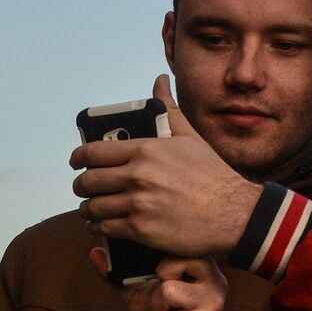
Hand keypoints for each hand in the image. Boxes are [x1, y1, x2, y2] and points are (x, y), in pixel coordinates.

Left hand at [70, 75, 262, 256]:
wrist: (234, 212)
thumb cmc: (213, 174)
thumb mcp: (190, 137)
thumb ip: (169, 110)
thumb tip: (160, 81)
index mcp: (147, 149)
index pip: (93, 152)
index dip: (78, 158)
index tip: (77, 162)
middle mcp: (138, 175)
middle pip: (87, 181)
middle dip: (82, 185)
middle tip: (87, 188)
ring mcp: (138, 203)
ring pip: (92, 206)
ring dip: (88, 208)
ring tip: (93, 208)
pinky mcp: (140, 229)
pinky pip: (103, 227)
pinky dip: (97, 226)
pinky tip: (101, 224)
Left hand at [91, 248, 234, 310]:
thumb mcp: (143, 295)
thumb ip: (122, 274)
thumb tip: (95, 253)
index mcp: (204, 268)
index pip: (178, 247)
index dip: (159, 263)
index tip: (154, 277)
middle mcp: (215, 281)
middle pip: (173, 264)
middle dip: (156, 283)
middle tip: (160, 300)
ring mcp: (211, 304)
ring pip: (168, 291)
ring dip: (153, 307)